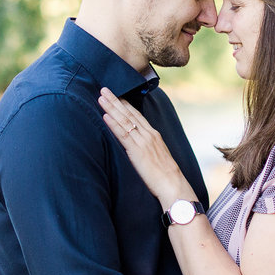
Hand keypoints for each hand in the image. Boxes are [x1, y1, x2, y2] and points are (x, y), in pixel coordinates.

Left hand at [98, 87, 194, 205]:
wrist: (173, 185)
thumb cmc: (165, 175)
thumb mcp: (157, 155)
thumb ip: (148, 146)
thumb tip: (137, 145)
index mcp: (153, 134)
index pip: (137, 115)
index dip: (125, 104)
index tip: (116, 94)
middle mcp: (148, 134)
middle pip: (129, 113)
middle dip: (116, 100)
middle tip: (104, 88)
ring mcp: (143, 142)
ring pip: (124, 120)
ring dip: (111, 108)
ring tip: (101, 97)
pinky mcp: (137, 151)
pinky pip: (123, 135)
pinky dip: (113, 124)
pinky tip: (105, 116)